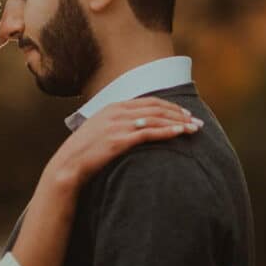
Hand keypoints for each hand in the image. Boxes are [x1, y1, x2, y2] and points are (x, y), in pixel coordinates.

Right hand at [44, 98, 202, 190]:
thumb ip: (117, 122)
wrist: (68, 164)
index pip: (149, 101)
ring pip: (155, 118)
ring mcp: (118, 125)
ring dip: (178, 122)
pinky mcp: (119, 140)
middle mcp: (117, 112)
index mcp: (113, 106)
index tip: (185, 113)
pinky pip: (148, 133)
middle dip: (179, 113)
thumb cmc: (85, 151)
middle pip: (156, 108)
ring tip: (194, 129)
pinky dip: (166, 131)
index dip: (170, 106)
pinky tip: (180, 133)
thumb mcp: (100, 129)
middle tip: (197, 121)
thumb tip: (136, 125)